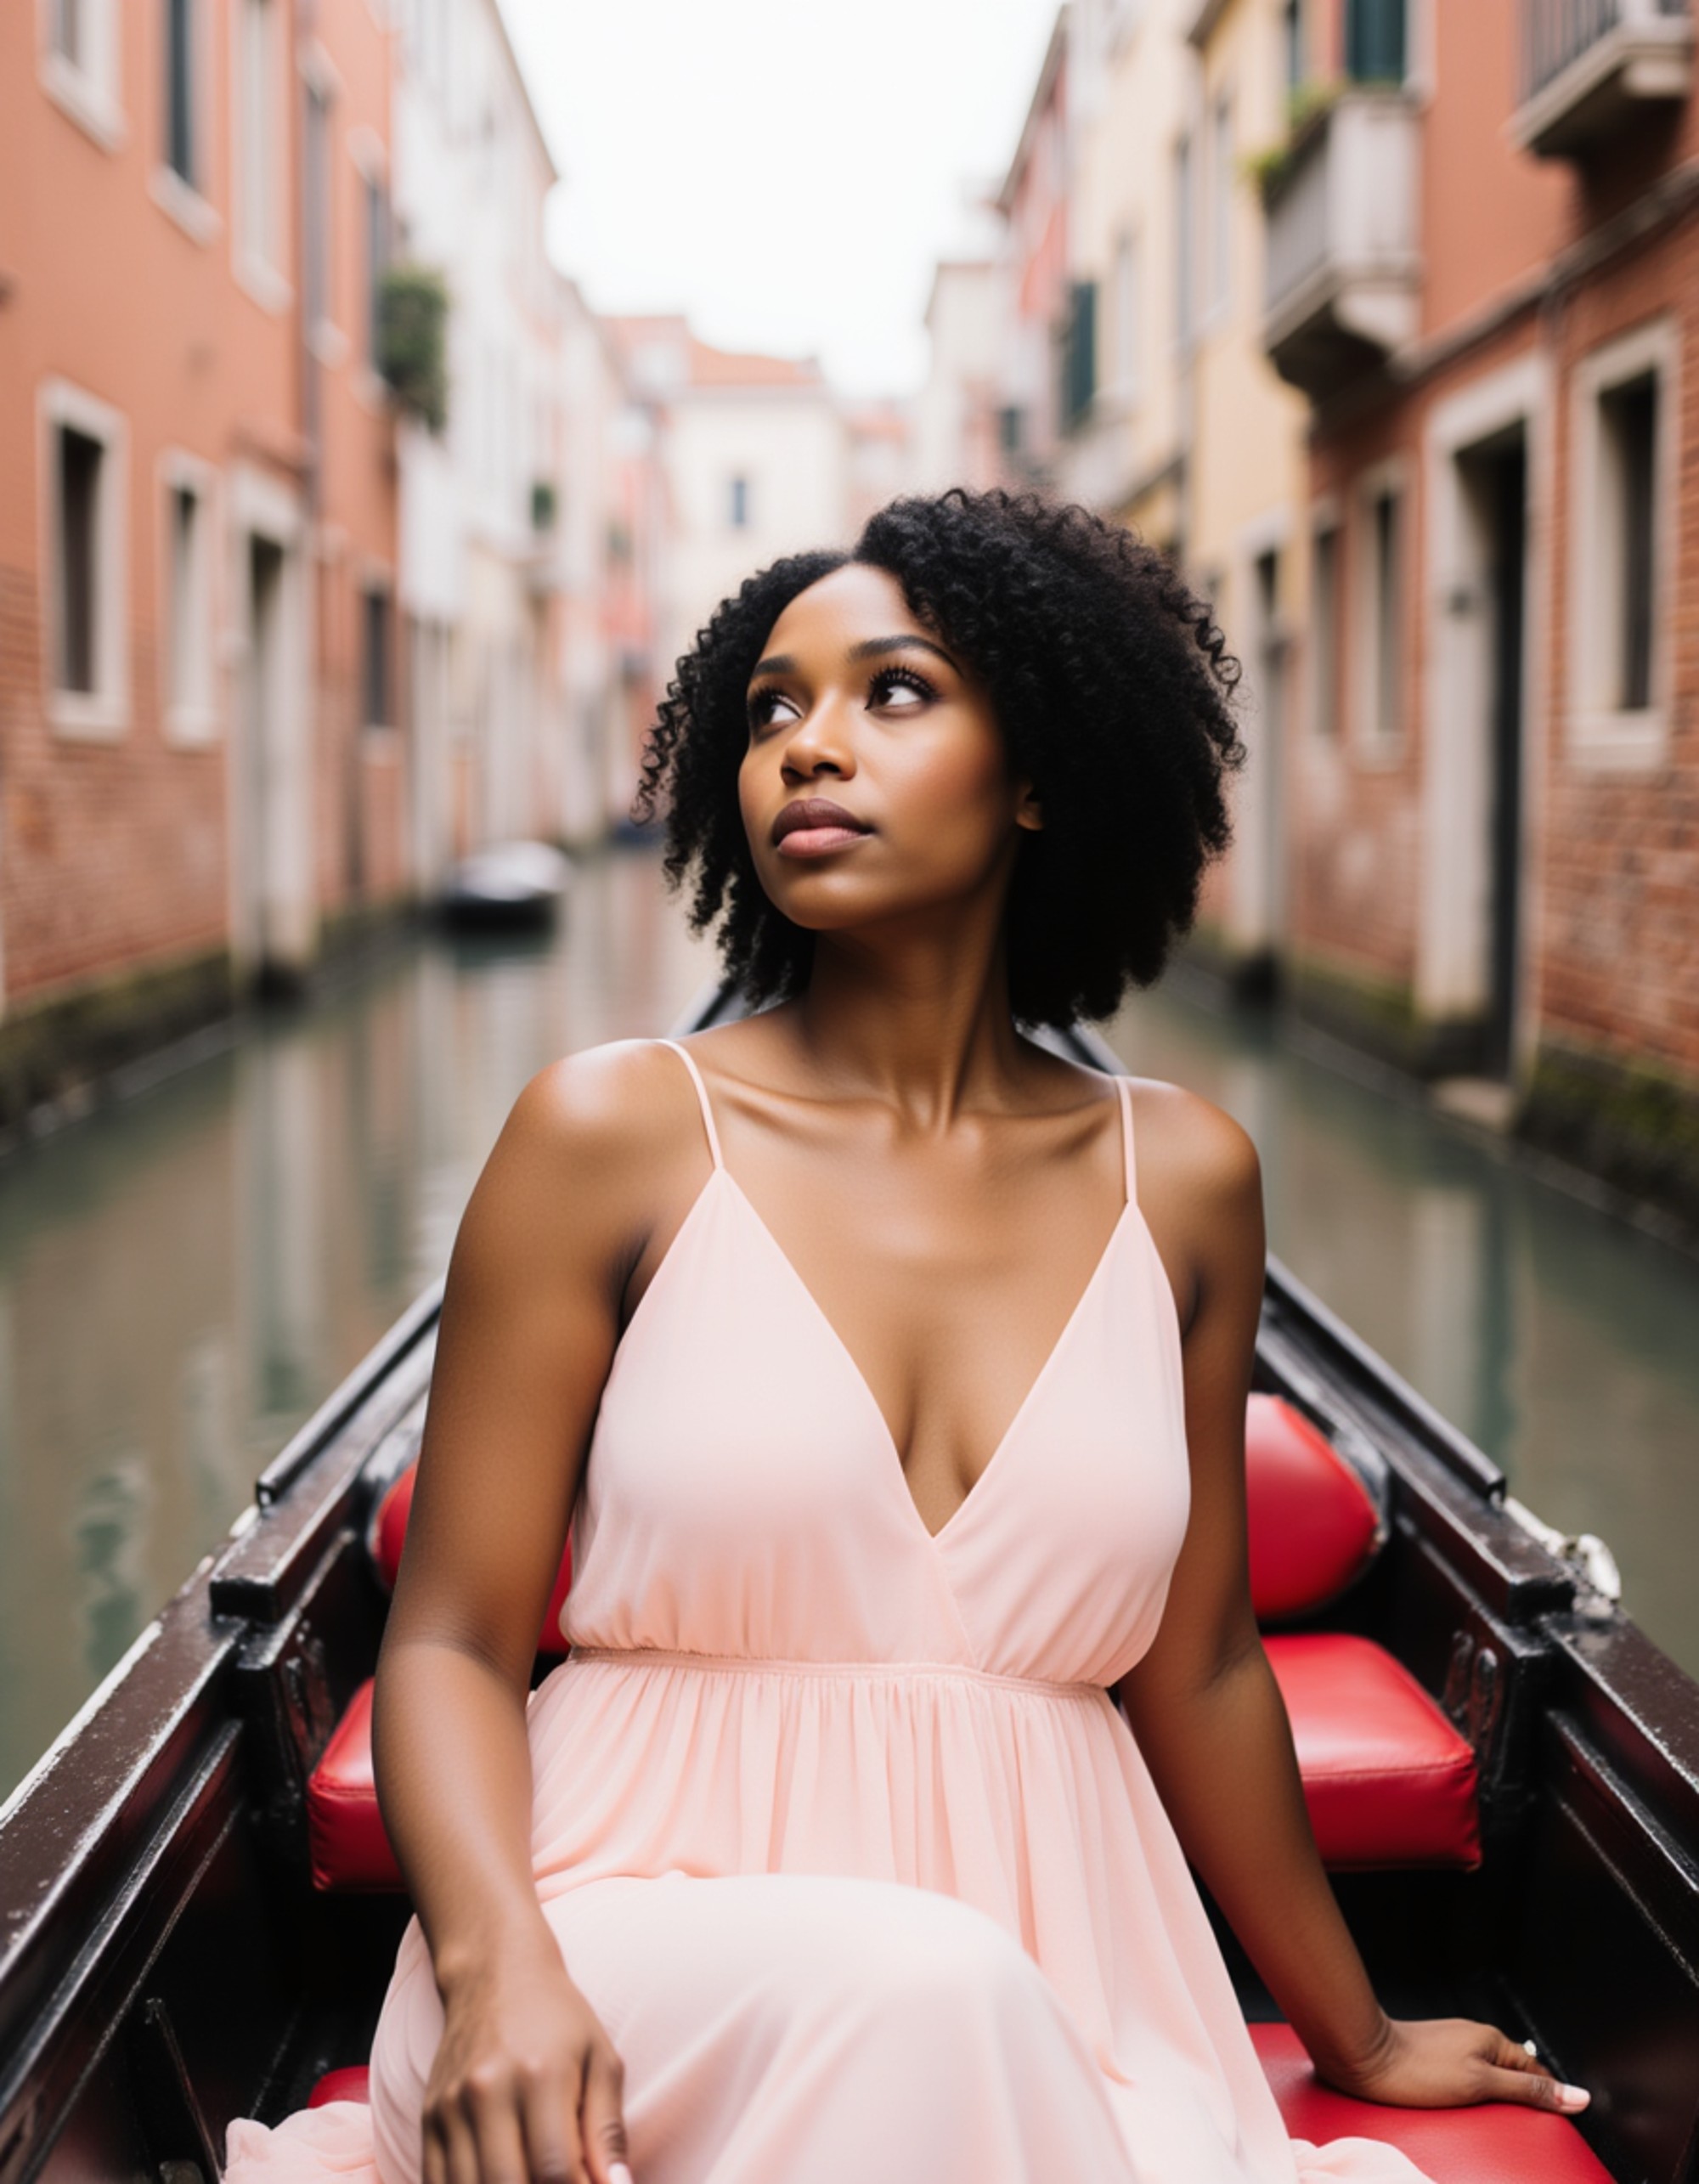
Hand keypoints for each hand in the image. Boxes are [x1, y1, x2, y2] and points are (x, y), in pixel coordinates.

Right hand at [423, 1932, 631, 2183]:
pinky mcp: (428, 2119)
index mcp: (540, 2076)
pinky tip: (496, 2177)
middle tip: (562, 2183)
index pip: (556, 2169)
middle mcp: (488, 2093)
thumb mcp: (601, 2060)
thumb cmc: (559, 2018)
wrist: (494, 1974)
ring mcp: (451, 2108)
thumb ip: (607, 2129)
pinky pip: (437, 2180)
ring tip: (531, 2176)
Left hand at [1319, 2016, 1589, 2115]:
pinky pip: (1465, 2078)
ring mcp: (1452, 2046)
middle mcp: (1473, 2038)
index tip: (1565, 2123)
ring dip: (1498, 2100)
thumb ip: (1528, 2091)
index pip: (1536, 2074)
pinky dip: (1474, 2096)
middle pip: (1513, 2074)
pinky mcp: (1432, 2056)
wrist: (1363, 2055)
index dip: (1551, 2098)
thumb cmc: (1418, 2069)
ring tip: (1502, 2127)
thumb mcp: (1481, 2084)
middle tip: (1534, 2133)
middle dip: (1525, 2101)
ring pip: (1489, 2076)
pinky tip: (1468, 2112)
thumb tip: (1577, 2096)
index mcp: (1491, 2041)